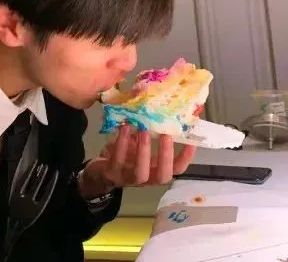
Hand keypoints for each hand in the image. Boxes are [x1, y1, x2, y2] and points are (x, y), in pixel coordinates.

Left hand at [78, 124, 195, 198]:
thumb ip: (149, 134)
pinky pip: (118, 161)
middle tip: (166, 135)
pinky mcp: (111, 174)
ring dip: (143, 151)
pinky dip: (121, 143)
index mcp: (155, 170)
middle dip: (166, 156)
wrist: (99, 170)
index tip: (191, 142)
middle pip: (162, 176)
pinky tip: (124, 128)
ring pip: (140, 172)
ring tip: (143, 130)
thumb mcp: (139, 144)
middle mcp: (145, 178)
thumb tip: (161, 112)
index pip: (176, 169)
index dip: (185, 158)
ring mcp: (128, 178)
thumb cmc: (125, 154)